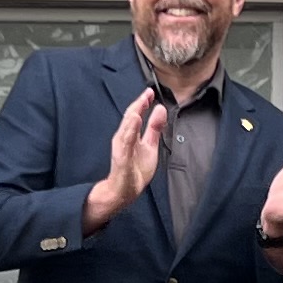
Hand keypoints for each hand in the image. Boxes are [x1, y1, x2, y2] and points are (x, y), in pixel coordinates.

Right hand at [84, 89, 167, 231]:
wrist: (125, 191)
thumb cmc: (135, 169)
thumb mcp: (150, 145)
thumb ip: (154, 128)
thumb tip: (160, 109)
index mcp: (131, 135)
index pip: (136, 115)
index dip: (143, 103)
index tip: (150, 91)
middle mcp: (124, 140)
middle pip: (129, 120)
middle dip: (137, 107)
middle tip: (146, 94)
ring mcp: (122, 151)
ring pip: (125, 132)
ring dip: (131, 121)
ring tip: (138, 108)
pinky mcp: (122, 162)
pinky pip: (124, 148)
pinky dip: (128, 137)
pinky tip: (132, 128)